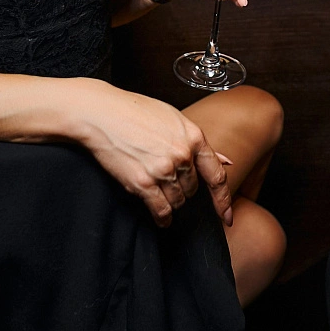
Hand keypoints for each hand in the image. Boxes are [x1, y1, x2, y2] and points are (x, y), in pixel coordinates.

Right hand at [75, 83, 233, 226]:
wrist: (102, 114)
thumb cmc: (136, 112)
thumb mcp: (174, 120)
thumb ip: (199, 144)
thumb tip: (225, 161)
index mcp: (193, 137)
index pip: (216, 176)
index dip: (224, 200)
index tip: (227, 216)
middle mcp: (182, 155)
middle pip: (193, 189)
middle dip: (183, 188)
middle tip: (165, 177)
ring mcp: (163, 169)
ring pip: (178, 200)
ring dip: (171, 201)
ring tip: (157, 188)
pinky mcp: (143, 182)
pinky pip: (160, 209)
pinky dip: (162, 217)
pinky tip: (161, 218)